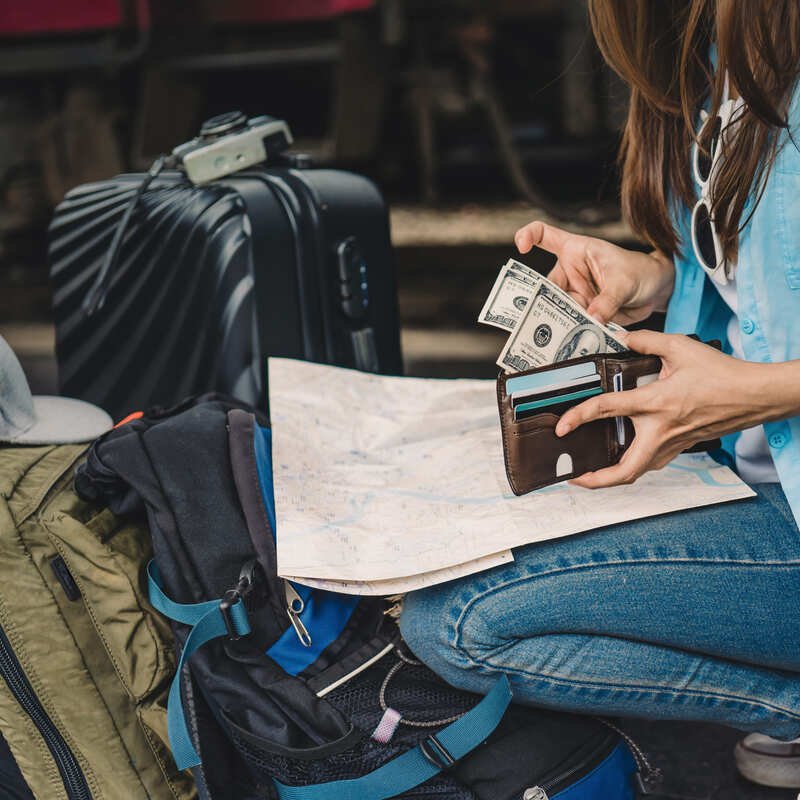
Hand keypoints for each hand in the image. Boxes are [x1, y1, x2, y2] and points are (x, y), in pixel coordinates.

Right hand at [514, 221, 674, 324]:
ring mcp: (573, 293)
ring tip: (555, 338)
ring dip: (555, 323)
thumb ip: (608, 301)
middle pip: (543, 286)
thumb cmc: (640, 272)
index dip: (528, 235)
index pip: (544, 234)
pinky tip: (565, 344)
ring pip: (554, 309)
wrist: (655, 292)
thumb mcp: (625, 282)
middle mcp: (569, 272)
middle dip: (539, 303)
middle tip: (537, 319)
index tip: (521, 247)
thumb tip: (592, 319)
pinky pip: (568, 323)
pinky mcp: (580, 312)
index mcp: (575, 251)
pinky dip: (567, 334)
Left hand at [554, 331, 780, 488]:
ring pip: (638, 472)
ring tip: (592, 474)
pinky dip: (634, 466)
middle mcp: (660, 430)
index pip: (606, 409)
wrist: (754, 395)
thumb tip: (625, 339)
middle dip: (596, 480)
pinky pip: (652, 463)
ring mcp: (672, 443)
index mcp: (655, 404)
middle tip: (575, 478)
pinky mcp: (681, 446)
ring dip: (613, 477)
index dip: (578, 417)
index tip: (562, 427)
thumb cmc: (721, 374)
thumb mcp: (680, 348)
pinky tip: (624, 457)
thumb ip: (647, 342)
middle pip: (624, 470)